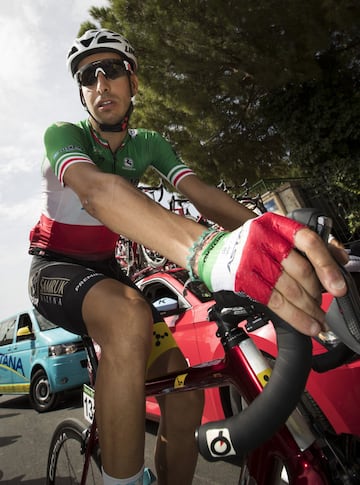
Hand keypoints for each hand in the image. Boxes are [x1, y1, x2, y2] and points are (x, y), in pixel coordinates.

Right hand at [195, 213, 345, 335]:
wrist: (212, 253)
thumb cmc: (248, 245)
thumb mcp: (275, 234)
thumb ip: (307, 245)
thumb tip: (340, 259)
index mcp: (275, 225)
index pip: (308, 241)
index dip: (327, 264)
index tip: (339, 285)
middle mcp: (263, 240)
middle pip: (301, 270)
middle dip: (318, 293)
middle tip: (324, 304)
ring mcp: (251, 261)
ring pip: (290, 290)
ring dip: (310, 309)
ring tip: (319, 319)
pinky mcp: (244, 281)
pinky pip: (275, 303)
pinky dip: (295, 317)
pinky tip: (306, 325)